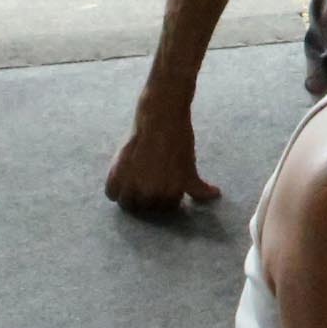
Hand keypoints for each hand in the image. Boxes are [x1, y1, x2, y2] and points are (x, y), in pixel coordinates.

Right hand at [105, 101, 220, 216]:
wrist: (160, 119)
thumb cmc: (178, 141)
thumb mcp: (189, 167)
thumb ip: (197, 187)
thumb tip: (216, 195)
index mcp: (170, 195)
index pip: (165, 208)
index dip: (165, 197)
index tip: (164, 184)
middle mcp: (150, 195)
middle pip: (145, 208)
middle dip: (148, 197)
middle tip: (149, 179)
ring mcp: (131, 186)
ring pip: (126, 204)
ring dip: (130, 196)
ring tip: (136, 180)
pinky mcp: (115, 175)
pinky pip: (111, 194)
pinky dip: (114, 188)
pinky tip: (123, 177)